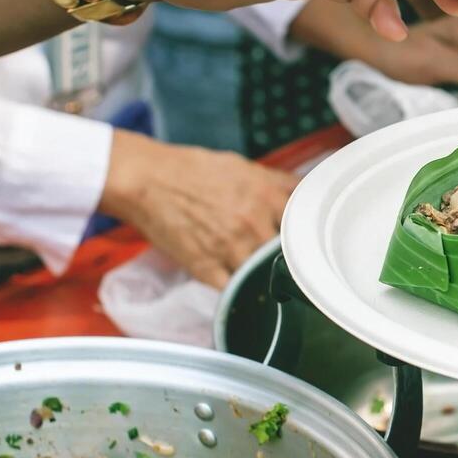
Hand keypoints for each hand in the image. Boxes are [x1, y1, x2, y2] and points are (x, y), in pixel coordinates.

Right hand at [99, 131, 297, 286]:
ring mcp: (230, 249)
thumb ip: (279, 183)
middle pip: (287, 254)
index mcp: (266, 197)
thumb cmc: (192, 171)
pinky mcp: (207, 269)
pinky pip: (234, 290)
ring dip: (264, 276)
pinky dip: (239, 291)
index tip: (310, 245)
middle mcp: (252, 224)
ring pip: (263, 275)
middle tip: (287, 263)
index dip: (309, 238)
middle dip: (287, 259)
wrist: (147, 179)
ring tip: (263, 275)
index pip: (305, 226)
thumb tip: (306, 191)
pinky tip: (240, 286)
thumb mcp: (244, 167)